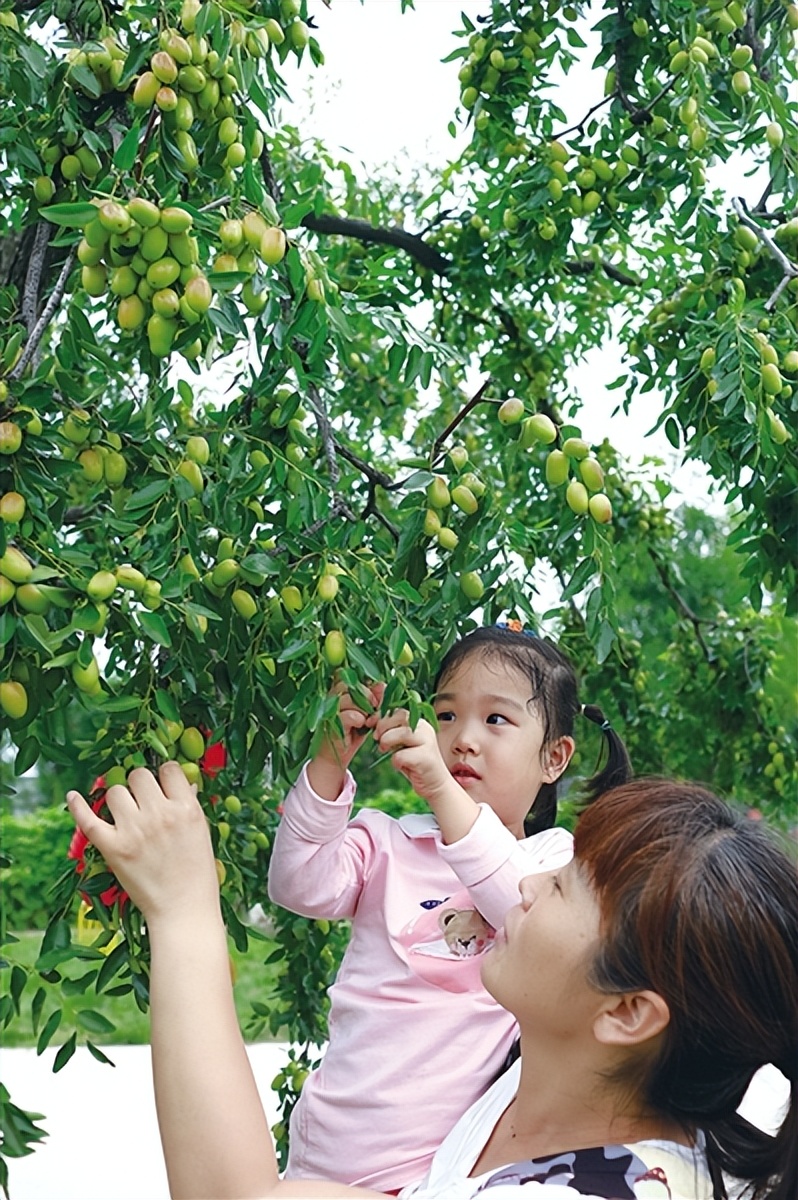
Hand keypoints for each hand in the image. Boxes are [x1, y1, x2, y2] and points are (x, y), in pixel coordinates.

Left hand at [66, 762, 218, 925]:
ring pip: (115, 792)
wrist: (183, 911)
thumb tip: (184, 784)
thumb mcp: (202, 834)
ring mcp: (134, 831)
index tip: (161, 785)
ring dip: (119, 799)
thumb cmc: (197, 875)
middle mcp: (159, 815)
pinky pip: (88, 819)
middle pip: (139, 776)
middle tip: (142, 802)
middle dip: (140, 786)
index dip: (164, 775)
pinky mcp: (113, 849)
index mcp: (186, 809)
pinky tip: (73, 797)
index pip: (169, 770)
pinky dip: (78, 807)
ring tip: (125, 815)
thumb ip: (189, 806)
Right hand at [310, 680, 384, 784]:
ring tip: (369, 720)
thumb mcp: (366, 713)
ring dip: (365, 708)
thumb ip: (373, 698)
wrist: (335, 756)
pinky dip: (359, 719)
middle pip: (351, 684)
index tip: (376, 695)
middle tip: (375, 707)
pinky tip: (361, 725)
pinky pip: (349, 715)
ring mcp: (328, 709)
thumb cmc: (351, 732)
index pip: (352, 676)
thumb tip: (382, 684)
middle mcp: (330, 696)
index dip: (367, 683)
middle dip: (368, 694)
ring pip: (350, 698)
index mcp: (338, 690)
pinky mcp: (330, 723)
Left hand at [373, 709, 452, 803]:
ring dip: (387, 742)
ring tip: (385, 751)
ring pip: (401, 733)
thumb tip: (370, 721)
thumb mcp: (401, 743)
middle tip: (378, 739)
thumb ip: (391, 730)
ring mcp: (427, 742)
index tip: (372, 727)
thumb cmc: (414, 762)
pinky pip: (401, 756)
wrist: (435, 783)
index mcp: (419, 722)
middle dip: (383, 727)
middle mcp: (425, 728)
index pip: (397, 710)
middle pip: (399, 717)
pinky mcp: (425, 758)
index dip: (381, 717)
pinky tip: (400, 765)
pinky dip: (395, 762)